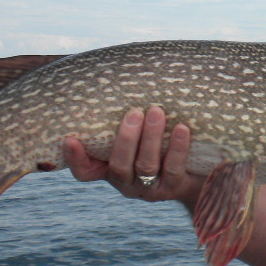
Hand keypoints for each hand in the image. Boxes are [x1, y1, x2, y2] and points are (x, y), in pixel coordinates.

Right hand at [63, 106, 204, 206]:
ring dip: (150, 138)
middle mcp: (127, 183)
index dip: (76, 159)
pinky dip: (177, 147)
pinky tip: (181, 128)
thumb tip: (118, 76)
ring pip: (146, 165)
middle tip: (134, 112)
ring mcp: (150, 189)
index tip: (70, 139)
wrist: (196, 174)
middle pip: (119, 165)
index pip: (85, 172)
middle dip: (126, 139)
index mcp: (110, 170)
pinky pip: (173, 168)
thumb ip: (127, 119)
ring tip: (156, 112)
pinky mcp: (174, 188)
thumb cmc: (159, 143)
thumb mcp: (139, 135)